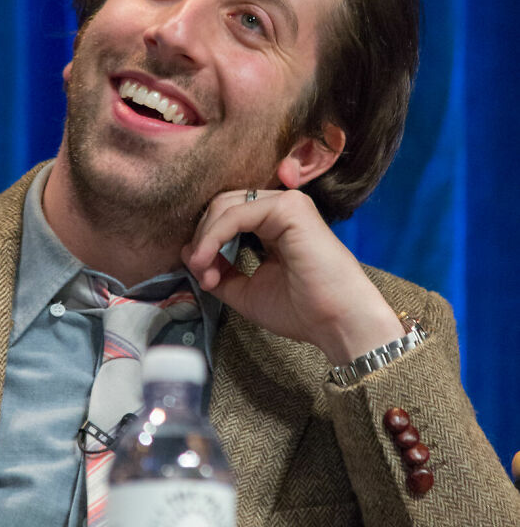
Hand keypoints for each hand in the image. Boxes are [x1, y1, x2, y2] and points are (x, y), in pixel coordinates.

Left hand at [181, 187, 403, 364]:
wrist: (337, 323)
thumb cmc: (302, 311)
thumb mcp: (247, 291)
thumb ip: (219, 271)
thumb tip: (188, 251)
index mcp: (274, 226)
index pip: (228, 217)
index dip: (207, 243)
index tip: (204, 278)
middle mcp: (280, 209)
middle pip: (222, 206)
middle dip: (202, 238)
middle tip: (201, 274)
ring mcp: (287, 204)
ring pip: (226, 206)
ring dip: (205, 238)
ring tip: (203, 270)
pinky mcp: (289, 207)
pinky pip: (237, 213)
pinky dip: (214, 236)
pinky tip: (207, 260)